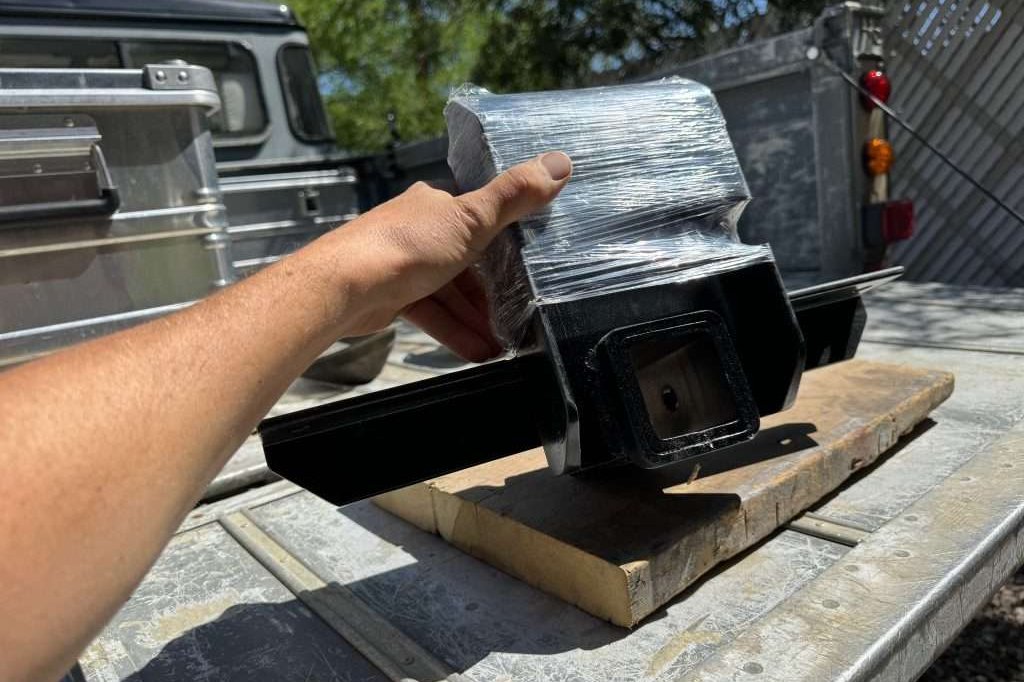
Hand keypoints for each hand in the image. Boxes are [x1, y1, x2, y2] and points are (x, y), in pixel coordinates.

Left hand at [316, 151, 572, 360]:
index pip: (480, 220)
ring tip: (503, 344)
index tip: (529, 270)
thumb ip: (515, 196)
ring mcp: (404, 264)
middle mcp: (419, 230)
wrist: (344, 286)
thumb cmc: (408, 246)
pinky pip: (432, 314)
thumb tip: (561, 163)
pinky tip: (477, 351)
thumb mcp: (473, 219)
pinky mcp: (392, 296)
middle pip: (467, 262)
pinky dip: (454, 331)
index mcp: (437, 205)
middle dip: (492, 293)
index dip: (506, 245)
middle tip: (519, 317)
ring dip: (476, 318)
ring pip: (450, 293)